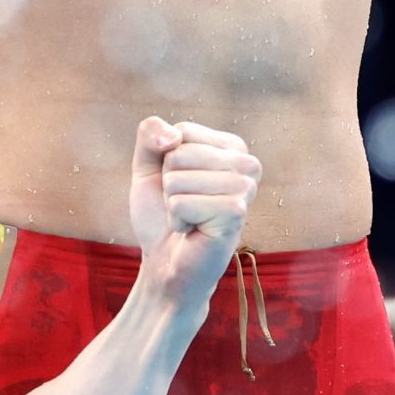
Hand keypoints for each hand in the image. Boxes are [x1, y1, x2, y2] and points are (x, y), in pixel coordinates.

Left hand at [126, 117, 259, 312]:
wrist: (166, 263)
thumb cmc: (162, 214)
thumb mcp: (148, 166)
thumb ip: (150, 135)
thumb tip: (172, 136)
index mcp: (232, 147)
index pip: (182, 131)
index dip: (166, 160)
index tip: (181, 184)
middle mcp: (247, 164)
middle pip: (178, 153)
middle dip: (169, 183)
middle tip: (183, 205)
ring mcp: (245, 189)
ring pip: (177, 178)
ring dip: (172, 203)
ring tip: (190, 218)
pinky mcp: (236, 214)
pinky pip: (180, 203)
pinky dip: (177, 220)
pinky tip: (193, 230)